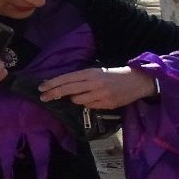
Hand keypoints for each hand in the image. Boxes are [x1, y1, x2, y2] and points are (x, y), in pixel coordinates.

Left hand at [38, 67, 156, 109]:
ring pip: (77, 100)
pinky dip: (87, 104)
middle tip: (42, 97)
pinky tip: (94, 99)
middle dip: (53, 94)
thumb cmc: (114, 75)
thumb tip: (62, 85)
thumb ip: (81, 79)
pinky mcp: (107, 104)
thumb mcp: (97, 72)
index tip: (41, 88)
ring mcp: (101, 95)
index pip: (67, 78)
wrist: (137, 81)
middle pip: (68, 89)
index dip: (52, 83)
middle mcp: (94, 83)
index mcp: (91, 73)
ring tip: (82, 94)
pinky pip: (89, 106)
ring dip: (74, 99)